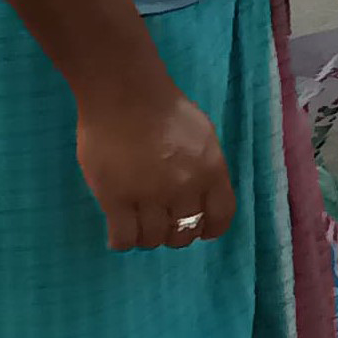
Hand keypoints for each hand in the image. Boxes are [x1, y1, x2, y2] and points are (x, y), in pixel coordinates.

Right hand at [74, 81, 233, 253]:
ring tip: (137, 225)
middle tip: (161, 224)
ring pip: (153, 239)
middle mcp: (185, 188)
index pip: (221, 216)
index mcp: (211, 171)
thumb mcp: (203, 137)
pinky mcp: (116, 199)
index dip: (210, 229)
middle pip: (184, 234)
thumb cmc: (165, 110)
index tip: (200, 231)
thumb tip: (201, 195)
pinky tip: (118, 232)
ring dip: (147, 237)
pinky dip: (122, 242)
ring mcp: (149, 196)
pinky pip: (123, 237)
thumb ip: (205, 168)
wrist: (125, 96)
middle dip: (175, 234)